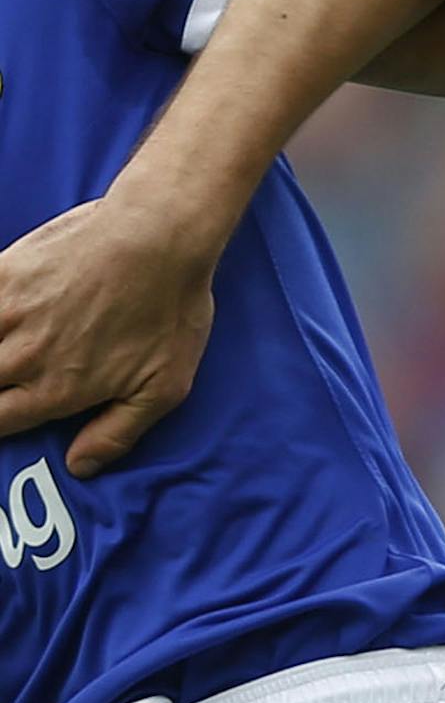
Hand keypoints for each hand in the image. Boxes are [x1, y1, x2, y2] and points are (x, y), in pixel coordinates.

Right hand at [0, 198, 216, 475]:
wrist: (161, 235)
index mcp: (55, 390)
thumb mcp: (164, 385)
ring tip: (3, 353)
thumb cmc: (169, 309)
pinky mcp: (6, 272)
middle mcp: (22, 357)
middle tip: (4, 379)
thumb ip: (117, 433)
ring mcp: (8, 313)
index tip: (3, 412)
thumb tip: (79, 467)